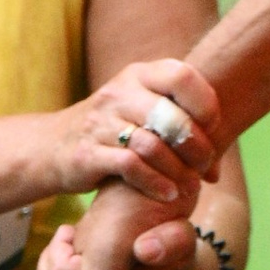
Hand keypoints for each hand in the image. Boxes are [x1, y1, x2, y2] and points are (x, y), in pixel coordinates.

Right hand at [56, 58, 221, 209]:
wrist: (53, 147)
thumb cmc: (113, 133)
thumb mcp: (142, 114)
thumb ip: (179, 130)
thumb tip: (217, 170)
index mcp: (139, 76)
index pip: (182, 76)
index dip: (205, 105)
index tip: (211, 130)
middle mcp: (119, 93)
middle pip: (170, 115)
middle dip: (195, 146)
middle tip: (203, 166)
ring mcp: (101, 122)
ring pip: (153, 144)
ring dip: (178, 170)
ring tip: (190, 186)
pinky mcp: (88, 153)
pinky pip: (131, 166)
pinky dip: (155, 183)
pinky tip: (167, 194)